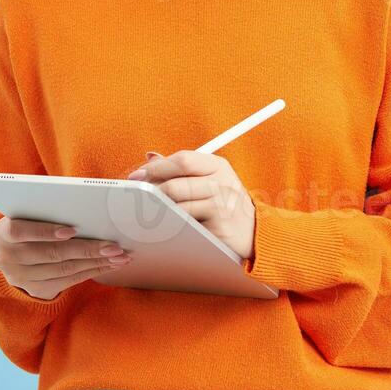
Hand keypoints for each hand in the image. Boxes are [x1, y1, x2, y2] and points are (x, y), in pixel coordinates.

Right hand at [0, 216, 132, 300]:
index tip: (72, 230)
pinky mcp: (36, 290)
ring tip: (119, 256)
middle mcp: (8, 259)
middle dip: (86, 249)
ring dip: (95, 262)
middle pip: (50, 254)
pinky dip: (91, 271)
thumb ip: (46, 210)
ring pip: (63, 270)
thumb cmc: (28, 223)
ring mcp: (21, 278)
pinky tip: (109, 264)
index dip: (45, 231)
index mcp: (1, 234)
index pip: (20, 231)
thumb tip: (83, 203)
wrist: (13, 254)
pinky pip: (68, 281)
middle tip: (114, 246)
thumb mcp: (27, 214)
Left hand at [128, 150, 255, 262]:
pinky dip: (169, 222)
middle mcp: (222, 182)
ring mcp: (222, 204)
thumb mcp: (209, 179)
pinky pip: (185, 222)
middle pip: (177, 182)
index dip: (156, 167)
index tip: (137, 175)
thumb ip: (181, 168)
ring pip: (178, 204)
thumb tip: (150, 156)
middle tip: (135, 195)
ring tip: (144, 210)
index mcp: (218, 165)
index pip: (183, 160)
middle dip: (151, 188)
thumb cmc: (225, 204)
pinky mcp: (218, 226)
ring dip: (157, 208)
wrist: (254, 233)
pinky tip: (160, 223)